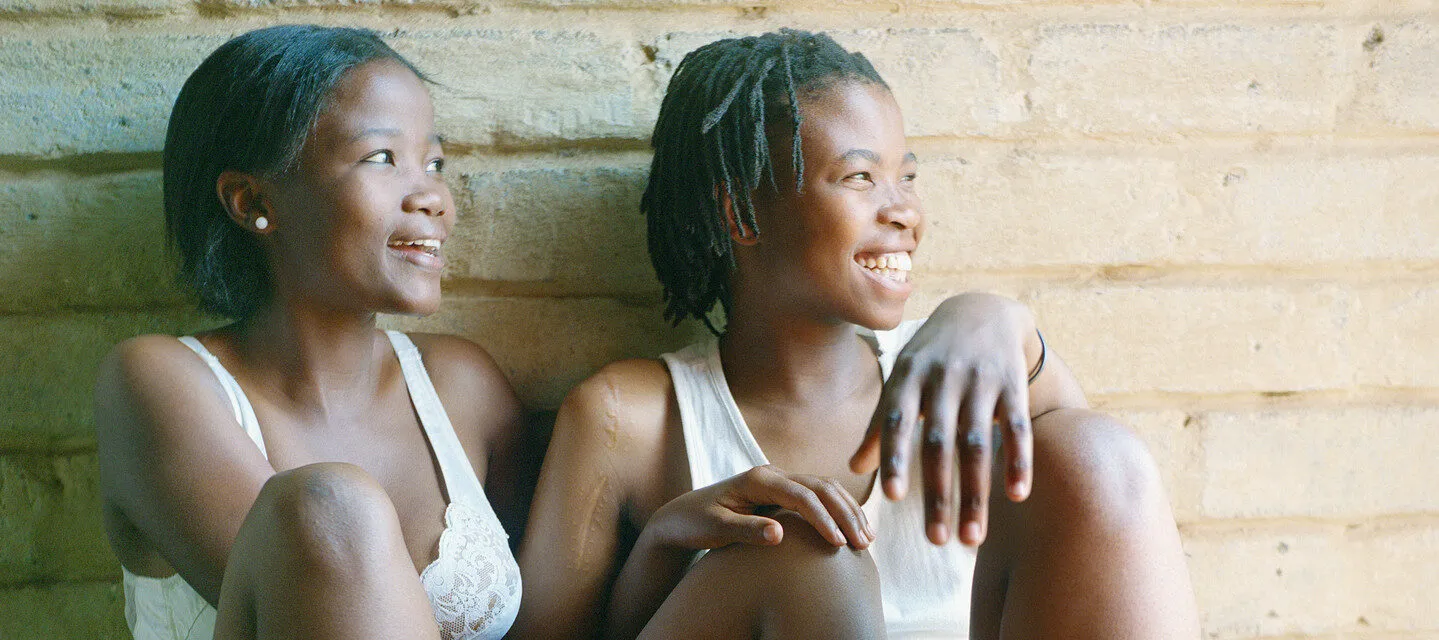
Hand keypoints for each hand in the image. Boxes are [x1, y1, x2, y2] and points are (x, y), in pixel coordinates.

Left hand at [645, 465, 874, 551]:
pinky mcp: (783, 493)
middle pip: (821, 487)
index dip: (822, 518)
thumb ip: (746, 530)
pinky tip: (852, 529)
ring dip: (848, 510)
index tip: (838, 544)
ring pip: (825, 488)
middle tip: (863, 543)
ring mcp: (780, 481)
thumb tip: (778, 533)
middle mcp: (772, 474)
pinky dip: (839, 510)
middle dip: (846, 513)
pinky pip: (819, 496)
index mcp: (758, 479)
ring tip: (867, 538)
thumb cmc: (695, 523)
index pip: (801, 495)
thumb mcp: (716, 529)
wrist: (681, 516)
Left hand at [849, 292, 1038, 546]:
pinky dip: (1017, 461)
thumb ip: (879, 423)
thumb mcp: (901, 379)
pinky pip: (1016, 427)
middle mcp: (942, 378)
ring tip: (971, 538)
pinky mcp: (1012, 383)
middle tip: (936, 540)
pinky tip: (1017, 496)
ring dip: (975, 493)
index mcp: (907, 377)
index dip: (896, 458)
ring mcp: (979, 379)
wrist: (981, 309)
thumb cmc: (931, 355)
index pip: (897, 422)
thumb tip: (853, 467)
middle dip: (938, 494)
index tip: (893, 499)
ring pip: (977, 444)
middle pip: (938, 443)